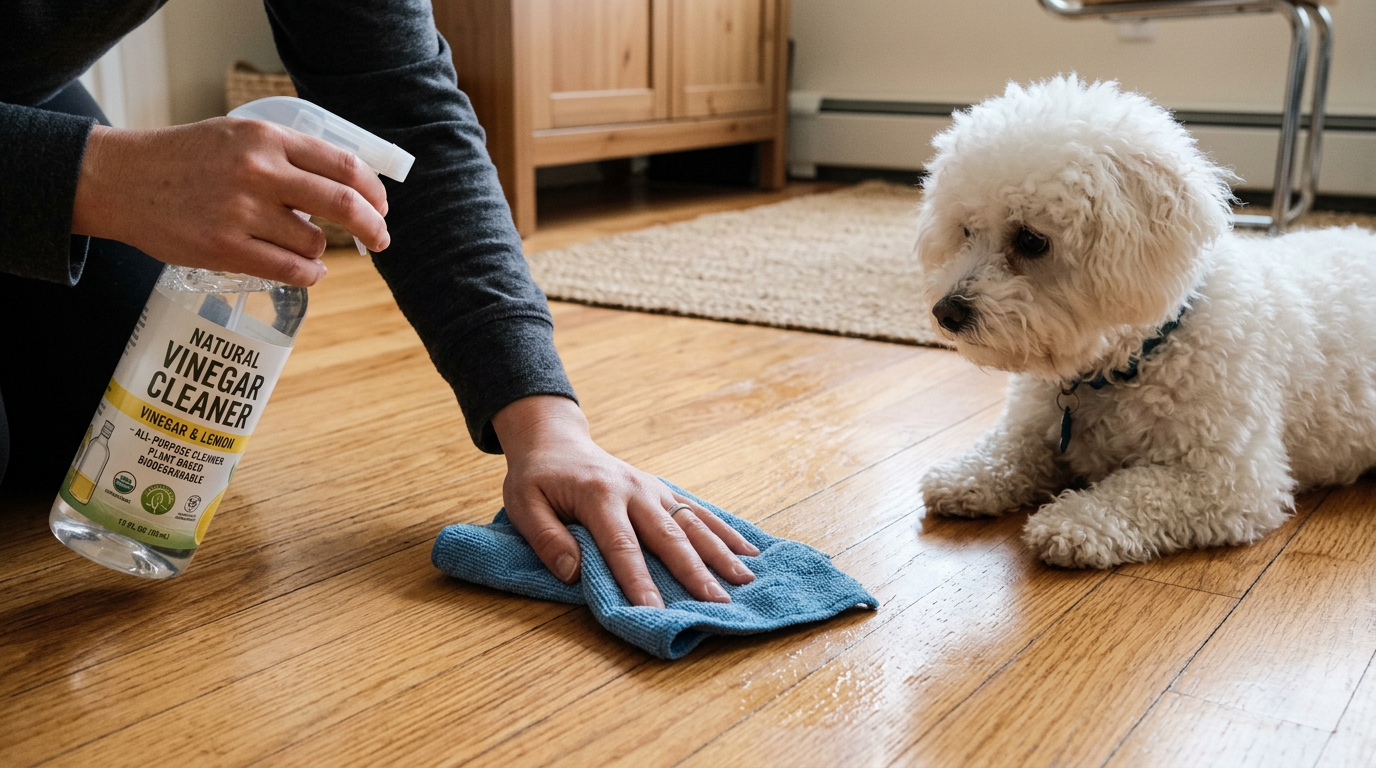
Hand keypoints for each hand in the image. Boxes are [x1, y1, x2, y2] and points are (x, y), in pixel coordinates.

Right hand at [71, 119, 390, 287]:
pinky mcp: (224, 248)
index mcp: (266, 137)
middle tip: (381, 239)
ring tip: (306, 248)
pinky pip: (289, 271)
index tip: (382, 206)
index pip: (343, 165)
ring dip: (321, 251)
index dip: (373, 190)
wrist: (120, 179)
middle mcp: (258, 171)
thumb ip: (287, 156)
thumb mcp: (238, 136)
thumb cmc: (185, 159)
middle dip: (373, 226)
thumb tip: (347, 187)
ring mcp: (241, 211)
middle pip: (342, 204)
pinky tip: (307, 271)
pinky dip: (309, 275)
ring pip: (313, 242)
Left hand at [492, 395, 759, 607]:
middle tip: (719, 603)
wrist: (556, 441)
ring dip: (720, 552)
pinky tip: (748, 552)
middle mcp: (634, 490)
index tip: (654, 612)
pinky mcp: (663, 491)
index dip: (638, 581)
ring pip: (693, 522)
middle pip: (669, 536)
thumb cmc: (537, 478)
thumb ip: (547, 538)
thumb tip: (573, 574)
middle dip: (695, 571)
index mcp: (599, 495)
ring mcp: (653, 489)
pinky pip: (699, 511)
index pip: (621, 546)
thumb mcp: (523, 504)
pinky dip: (725, 531)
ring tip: (746, 580)